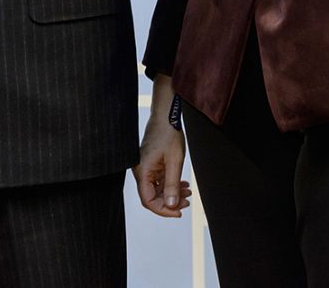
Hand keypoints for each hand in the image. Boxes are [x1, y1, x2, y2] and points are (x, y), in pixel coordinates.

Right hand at [133, 75, 192, 217]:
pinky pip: (158, 180)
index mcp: (143, 171)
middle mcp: (141, 171)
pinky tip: (182, 184)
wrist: (166, 116)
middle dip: (170, 202)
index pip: (148, 200)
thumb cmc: (169, 134)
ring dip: (172, 193)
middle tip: (187, 202)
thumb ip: (172, 185)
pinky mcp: (150, 164)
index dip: (163, 210)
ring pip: (156, 189)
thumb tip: (171, 205)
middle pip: (152, 196)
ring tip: (188, 192)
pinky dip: (170, 184)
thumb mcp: (175, 162)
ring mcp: (145, 167)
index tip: (178, 212)